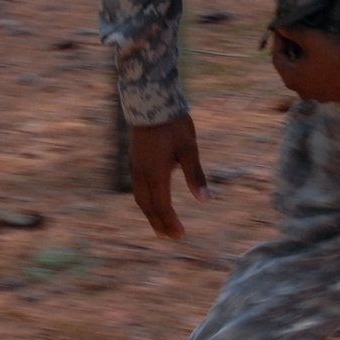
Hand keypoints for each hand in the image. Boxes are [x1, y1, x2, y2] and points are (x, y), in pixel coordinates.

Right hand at [128, 114, 209, 240]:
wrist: (150, 103)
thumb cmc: (173, 125)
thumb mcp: (189, 149)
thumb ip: (195, 175)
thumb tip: (205, 200)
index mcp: (155, 174)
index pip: (162, 206)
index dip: (171, 222)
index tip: (180, 235)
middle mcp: (141, 174)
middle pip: (148, 206)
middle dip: (159, 223)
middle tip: (170, 237)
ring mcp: (135, 167)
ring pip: (140, 198)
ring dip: (150, 213)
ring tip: (159, 225)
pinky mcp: (134, 160)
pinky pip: (138, 188)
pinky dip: (145, 201)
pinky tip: (152, 200)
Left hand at [271, 26, 339, 101]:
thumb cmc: (334, 52)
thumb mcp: (312, 38)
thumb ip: (293, 33)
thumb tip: (280, 28)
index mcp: (291, 78)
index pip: (277, 58)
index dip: (278, 41)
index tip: (282, 29)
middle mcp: (300, 91)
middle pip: (290, 69)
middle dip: (291, 53)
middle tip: (295, 38)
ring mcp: (316, 96)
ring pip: (304, 78)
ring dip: (304, 64)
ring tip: (309, 50)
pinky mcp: (331, 97)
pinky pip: (318, 83)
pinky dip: (316, 73)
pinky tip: (324, 63)